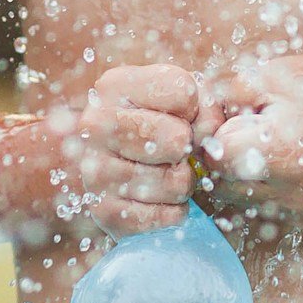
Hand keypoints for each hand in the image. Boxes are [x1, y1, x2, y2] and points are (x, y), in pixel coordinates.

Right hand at [47, 65, 197, 238]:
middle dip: (188, 151)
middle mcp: (95, 122)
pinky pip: (161, 216)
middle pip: (176, 139)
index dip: (195, 110)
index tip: (181, 117)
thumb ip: (208, 110)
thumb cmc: (168, 130)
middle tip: (174, 154)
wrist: (136, 174)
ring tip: (166, 176)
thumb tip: (208, 141)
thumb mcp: (190, 104)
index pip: (182, 92)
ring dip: (182, 185)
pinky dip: (173, 214)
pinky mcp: (102, 210)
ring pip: (173, 182)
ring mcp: (93, 168)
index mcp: (115, 85)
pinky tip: (160, 202)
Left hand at [195, 51, 302, 228]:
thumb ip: (218, 99)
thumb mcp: (265, 77)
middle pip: (223, 186)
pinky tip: (282, 164)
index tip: (234, 118)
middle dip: (225, 159)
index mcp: (278, 155)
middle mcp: (290, 193)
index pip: (214, 159)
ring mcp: (302, 211)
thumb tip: (187, 123)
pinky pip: (266, 211)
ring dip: (240, 178)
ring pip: (240, 203)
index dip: (215, 136)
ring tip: (266, 147)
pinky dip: (264, 190)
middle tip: (251, 129)